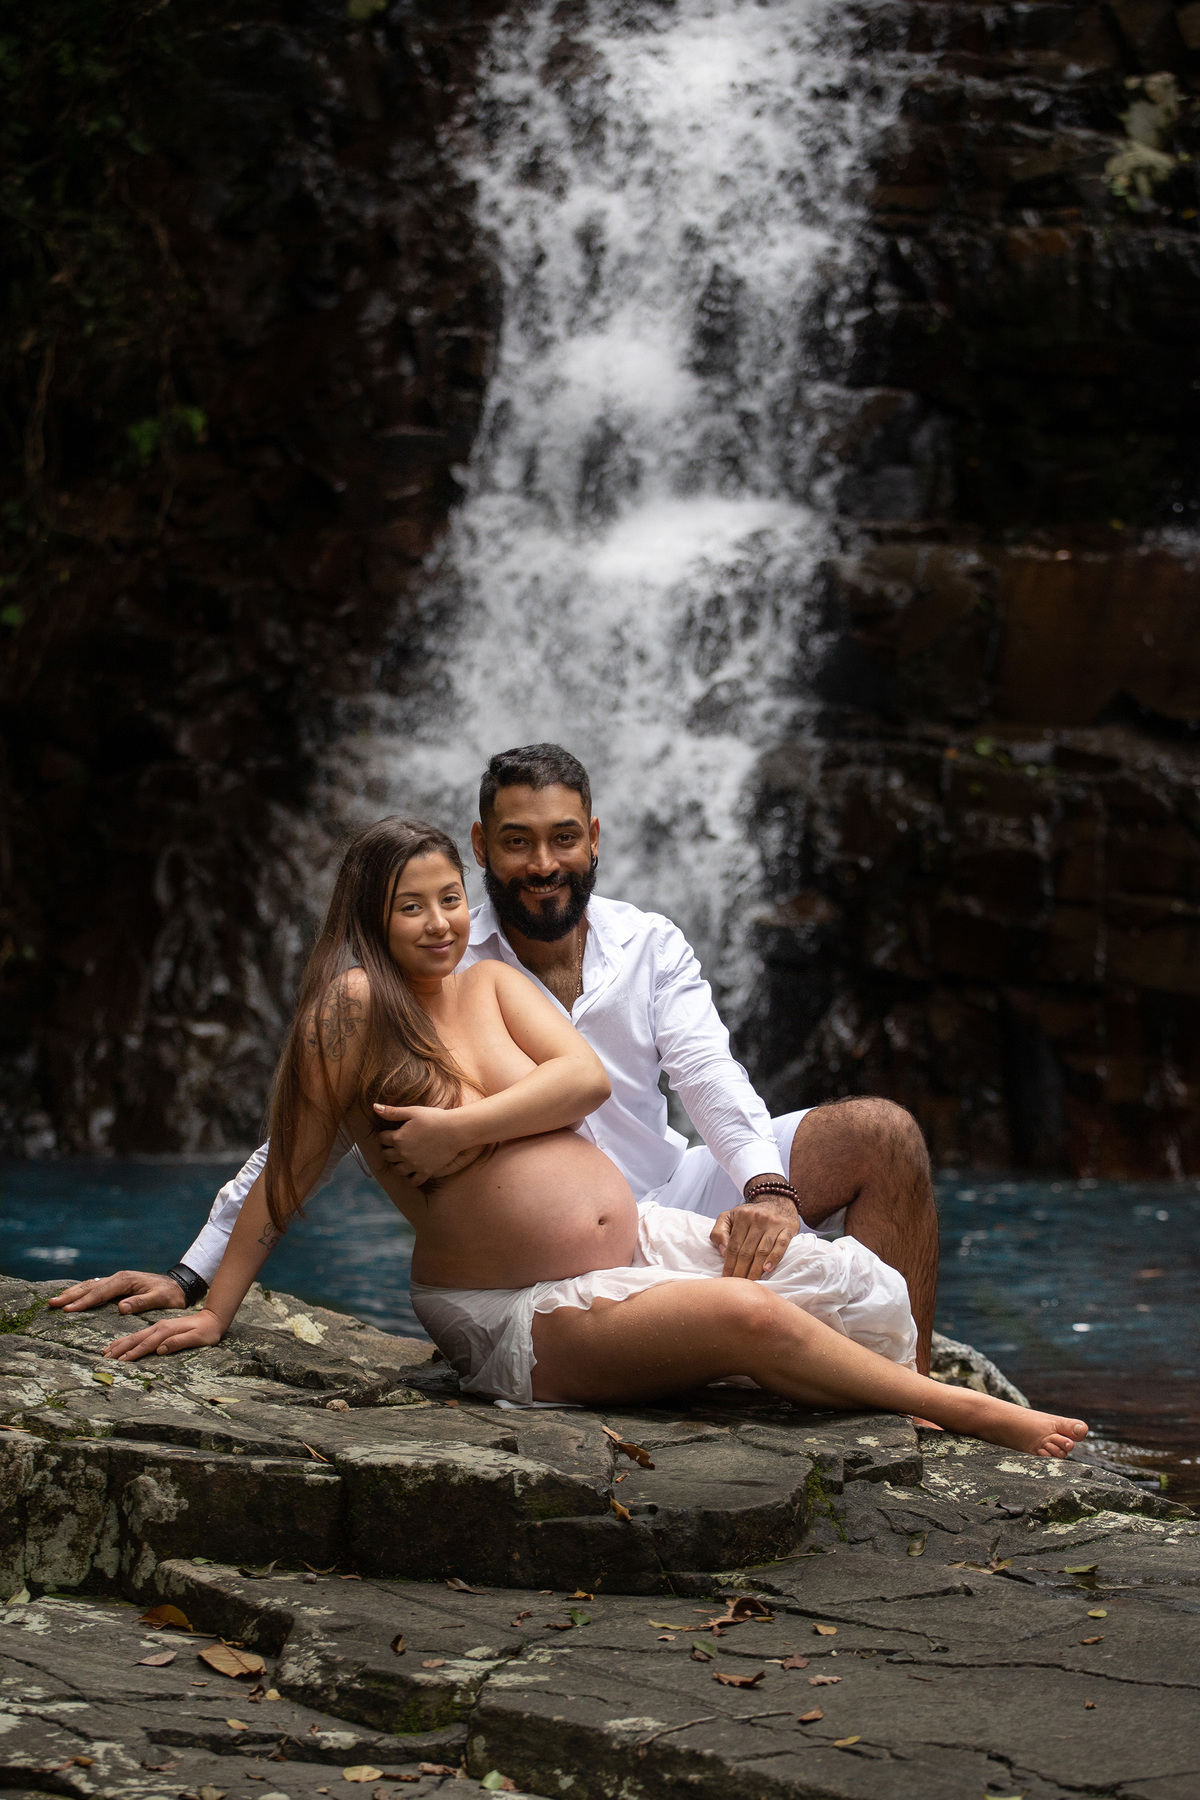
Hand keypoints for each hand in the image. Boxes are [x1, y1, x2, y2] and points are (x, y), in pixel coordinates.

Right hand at [49, 1271, 186, 1314]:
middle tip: (53, 1303)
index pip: (100, 1293)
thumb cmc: (170, 1294)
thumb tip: (121, 1307)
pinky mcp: (118, 1285)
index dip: (84, 1302)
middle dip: (71, 1295)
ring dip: (73, 1292)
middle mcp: (119, 1278)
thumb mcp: (160, 1299)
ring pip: (90, 1285)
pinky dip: (82, 1291)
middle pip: (90, 1286)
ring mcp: (117, 1280)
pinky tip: (73, 1296)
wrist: (178, 1285)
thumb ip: (141, 1302)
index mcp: (126, 1281)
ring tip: (56, 1300)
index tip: (68, 1309)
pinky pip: (96, 1287)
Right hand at [105, 1308, 223, 1361]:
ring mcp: (158, 1326)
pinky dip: (127, 1340)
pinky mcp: (159, 1328)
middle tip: (105, 1359)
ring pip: (135, 1336)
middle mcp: (160, 1327)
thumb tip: (161, 1349)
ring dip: (120, 1344)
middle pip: (136, 1339)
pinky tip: (121, 1344)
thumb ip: (179, 1342)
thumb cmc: (207, 1332)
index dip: (133, 1353)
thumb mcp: (198, 1338)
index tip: (120, 1362)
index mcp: (167, 1330)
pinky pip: (140, 1335)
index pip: (147, 1344)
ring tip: (106, 1352)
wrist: (213, 1318)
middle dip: (120, 1349)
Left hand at [374, 1103, 470, 1184]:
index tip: (388, 1133)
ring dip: (396, 1164)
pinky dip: (410, 1179)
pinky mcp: (425, 1171)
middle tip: (393, 1146)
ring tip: (401, 1159)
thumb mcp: (412, 1111)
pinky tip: (412, 1172)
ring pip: (397, 1170)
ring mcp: (414, 1164)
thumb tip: (374, 1107)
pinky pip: (413, 1181)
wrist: (455, 1130)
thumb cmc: (434, 1118)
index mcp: (398, 1138)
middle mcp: (403, 1153)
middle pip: (386, 1155)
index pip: (381, 1138)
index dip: (384, 1135)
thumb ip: (392, 1112)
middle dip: (387, 1150)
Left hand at [710, 1196, 799, 1280]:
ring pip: (762, 1251)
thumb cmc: (749, 1214)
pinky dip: (774, 1259)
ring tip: (750, 1282)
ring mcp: (773, 1224)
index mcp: (742, 1216)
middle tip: (738, 1283)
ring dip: (755, 1269)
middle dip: (741, 1270)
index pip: (733, 1245)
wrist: (776, 1200)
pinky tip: (767, 1269)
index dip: (729, 1263)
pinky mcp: (787, 1228)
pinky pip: (780, 1246)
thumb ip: (719, 1232)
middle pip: (747, 1250)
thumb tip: (723, 1252)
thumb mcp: (729, 1216)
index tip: (726, 1277)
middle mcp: (757, 1219)